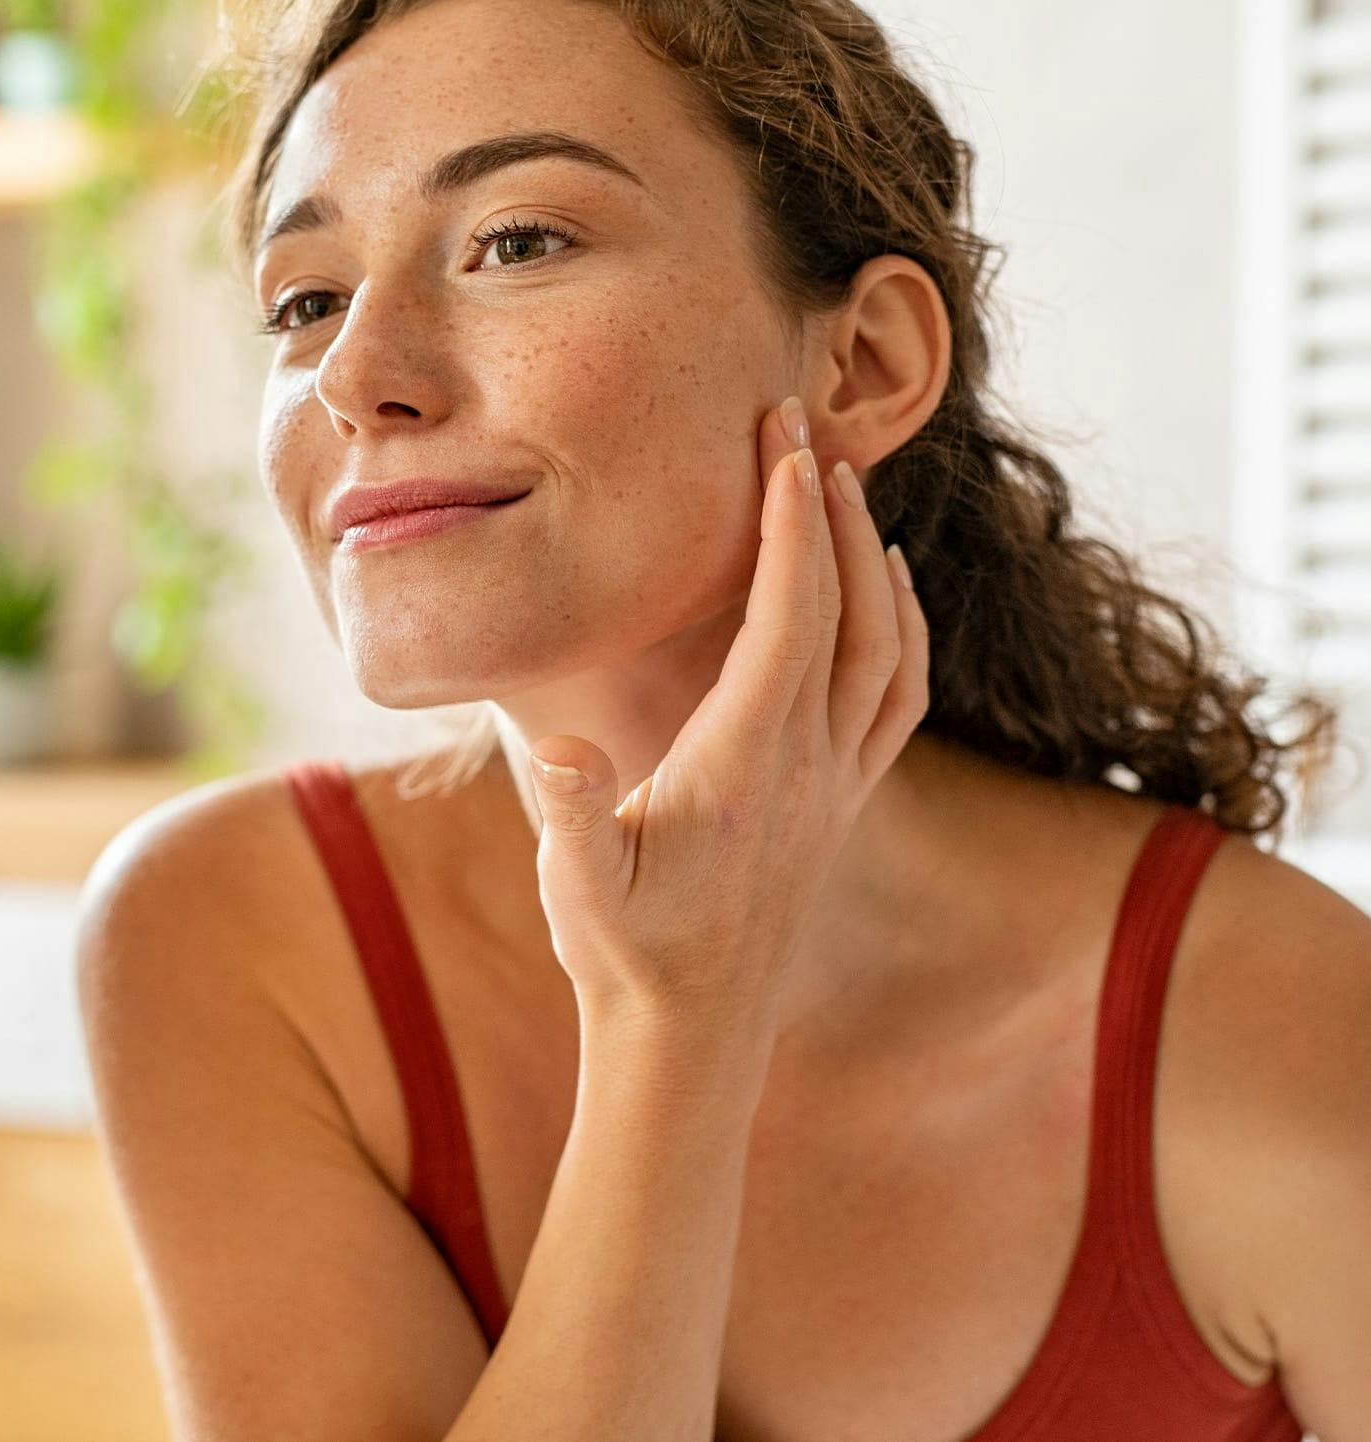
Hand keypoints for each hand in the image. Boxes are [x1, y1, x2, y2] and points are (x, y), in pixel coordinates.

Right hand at [526, 398, 928, 1043]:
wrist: (692, 1036)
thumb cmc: (625, 955)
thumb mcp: (579, 889)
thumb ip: (575, 815)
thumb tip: (561, 748)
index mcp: (750, 762)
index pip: (790, 617)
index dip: (789, 524)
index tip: (779, 442)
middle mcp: (812, 764)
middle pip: (849, 611)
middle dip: (828, 510)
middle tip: (800, 427)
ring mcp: (838, 784)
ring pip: (889, 648)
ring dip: (873, 560)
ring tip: (841, 489)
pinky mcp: (843, 803)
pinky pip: (899, 696)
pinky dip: (904, 628)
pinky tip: (887, 593)